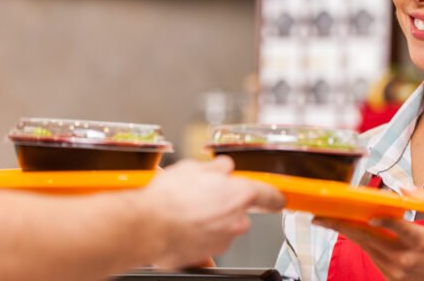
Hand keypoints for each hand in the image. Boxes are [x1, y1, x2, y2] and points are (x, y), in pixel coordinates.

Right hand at [139, 157, 284, 268]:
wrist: (146, 225)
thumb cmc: (169, 197)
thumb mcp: (194, 167)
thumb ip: (216, 168)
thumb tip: (222, 168)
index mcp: (240, 195)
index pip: (270, 196)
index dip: (274, 196)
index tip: (277, 198)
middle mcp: (236, 221)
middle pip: (238, 212)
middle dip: (223, 204)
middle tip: (200, 196)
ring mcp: (222, 241)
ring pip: (221, 227)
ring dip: (208, 220)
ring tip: (184, 210)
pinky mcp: (205, 256)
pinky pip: (206, 243)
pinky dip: (196, 237)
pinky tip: (181, 227)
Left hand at [313, 187, 423, 280]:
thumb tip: (404, 189)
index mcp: (422, 243)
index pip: (398, 228)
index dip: (383, 220)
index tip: (370, 212)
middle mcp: (406, 259)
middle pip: (369, 238)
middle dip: (343, 226)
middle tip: (323, 216)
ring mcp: (397, 271)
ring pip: (366, 247)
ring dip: (347, 233)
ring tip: (329, 220)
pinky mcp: (391, 277)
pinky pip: (372, 256)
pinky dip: (361, 242)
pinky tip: (351, 231)